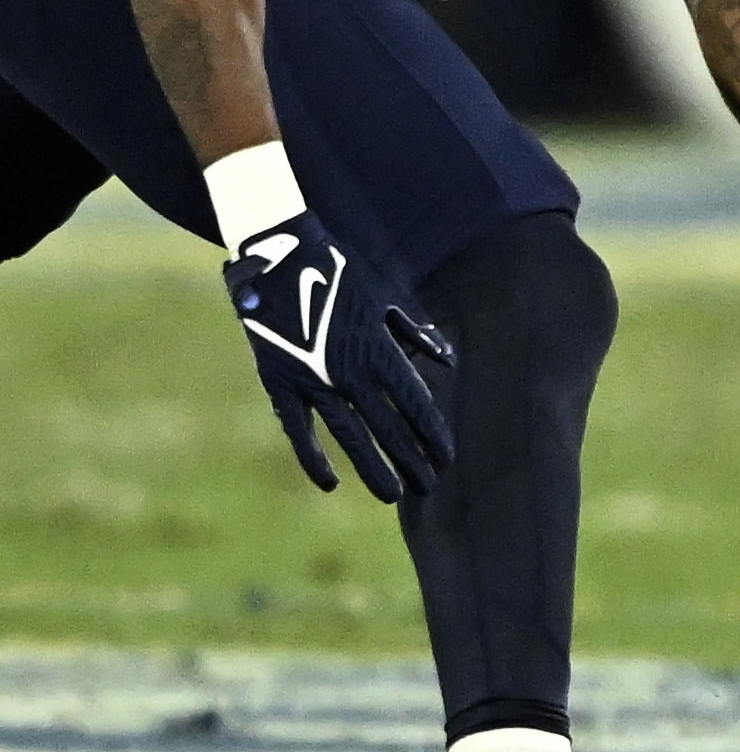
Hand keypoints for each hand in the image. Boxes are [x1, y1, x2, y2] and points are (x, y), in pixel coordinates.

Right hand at [221, 211, 454, 501]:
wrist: (278, 255)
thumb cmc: (340, 271)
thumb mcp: (386, 296)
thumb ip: (415, 333)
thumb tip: (447, 360)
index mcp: (378, 348)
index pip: (414, 402)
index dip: (432, 433)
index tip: (448, 458)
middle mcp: (349, 371)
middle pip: (388, 426)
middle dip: (411, 458)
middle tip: (431, 487)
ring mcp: (312, 380)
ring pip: (350, 435)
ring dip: (373, 467)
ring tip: (393, 495)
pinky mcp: (279, 383)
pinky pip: (298, 430)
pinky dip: (313, 457)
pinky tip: (330, 483)